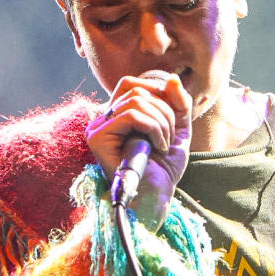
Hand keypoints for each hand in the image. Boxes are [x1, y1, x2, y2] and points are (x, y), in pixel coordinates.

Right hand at [86, 70, 191, 228]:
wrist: (155, 197)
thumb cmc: (163, 169)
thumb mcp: (177, 129)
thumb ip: (177, 103)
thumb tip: (172, 78)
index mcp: (118, 115)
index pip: (133, 84)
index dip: (158, 91)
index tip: (175, 116)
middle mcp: (103, 118)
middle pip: (136, 89)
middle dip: (164, 110)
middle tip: (170, 137)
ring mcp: (97, 127)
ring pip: (136, 101)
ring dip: (161, 122)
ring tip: (165, 145)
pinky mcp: (97, 137)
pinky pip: (131, 115)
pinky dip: (154, 128)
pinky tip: (159, 148)